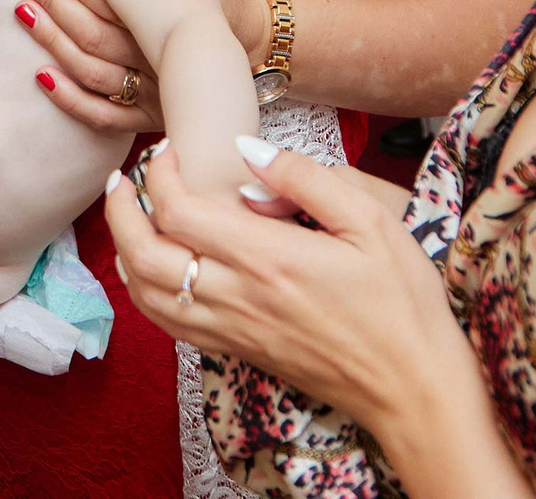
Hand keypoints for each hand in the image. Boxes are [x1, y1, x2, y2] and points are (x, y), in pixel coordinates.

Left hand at [22, 0, 261, 132]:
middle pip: (95, 34)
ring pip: (93, 71)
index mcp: (170, 15)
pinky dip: (71, 98)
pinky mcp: (150, 115)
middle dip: (54, 1)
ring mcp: (154, 90)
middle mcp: (159, 56)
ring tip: (22, 9)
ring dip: (53, 42)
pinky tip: (41, 76)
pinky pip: (103, 115)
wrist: (244, 45)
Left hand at [101, 139, 484, 454]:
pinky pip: (169, 324)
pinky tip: (151, 267)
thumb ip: (306, 178)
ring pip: (147, 294)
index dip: (159, 174)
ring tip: (129, 215)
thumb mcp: (372, 221)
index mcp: (270, 258)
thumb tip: (249, 149)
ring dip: (123, 250)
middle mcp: (240, 297)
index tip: (168, 149)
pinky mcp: (238, 352)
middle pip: (144, 254)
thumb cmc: (403, 302)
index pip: (179, 211)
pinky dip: (144, 292)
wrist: (414, 388)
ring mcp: (235, 330)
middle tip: (125, 179)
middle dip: (121, 210)